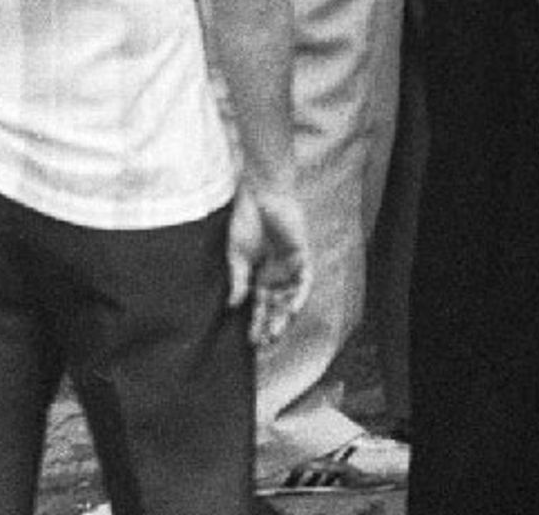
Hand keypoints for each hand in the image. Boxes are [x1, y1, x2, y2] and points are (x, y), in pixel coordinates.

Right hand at [227, 180, 309, 348]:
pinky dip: (299, 294)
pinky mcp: (301, 253)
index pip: (259, 306)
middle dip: (271, 325)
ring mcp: (289, 264)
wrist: (259, 193)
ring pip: (290, 297)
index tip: (250, 343)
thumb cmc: (245, 221)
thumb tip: (234, 307)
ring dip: (284, 315)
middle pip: (276, 306)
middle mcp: (276, 274)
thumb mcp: (237, 254)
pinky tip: (293, 309)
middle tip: (265, 344)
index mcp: (258, 276)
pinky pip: (304, 279)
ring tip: (277, 332)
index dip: (256, 324)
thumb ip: (238, 279)